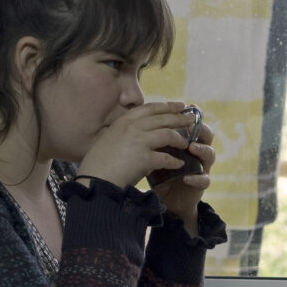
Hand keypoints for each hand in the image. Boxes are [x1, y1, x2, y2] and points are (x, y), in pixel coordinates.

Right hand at [77, 102, 199, 187]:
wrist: (94, 181)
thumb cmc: (100, 163)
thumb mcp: (110, 138)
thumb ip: (126, 131)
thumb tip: (144, 129)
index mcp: (123, 121)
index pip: (150, 108)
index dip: (167, 106)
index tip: (180, 105)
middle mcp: (131, 127)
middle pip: (162, 118)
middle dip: (180, 118)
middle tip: (192, 120)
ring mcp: (137, 141)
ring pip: (168, 134)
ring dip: (179, 140)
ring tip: (186, 145)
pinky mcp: (143, 158)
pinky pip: (166, 157)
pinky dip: (174, 161)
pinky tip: (179, 164)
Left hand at [149, 116, 216, 226]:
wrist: (167, 199)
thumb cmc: (161, 172)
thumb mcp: (156, 153)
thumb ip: (155, 139)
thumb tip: (141, 119)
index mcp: (187, 141)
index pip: (192, 124)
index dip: (190, 116)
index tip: (185, 107)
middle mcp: (198, 152)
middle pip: (206, 136)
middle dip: (200, 129)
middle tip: (191, 125)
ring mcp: (202, 168)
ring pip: (210, 155)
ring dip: (202, 150)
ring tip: (192, 148)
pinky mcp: (201, 184)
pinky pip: (204, 180)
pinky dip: (197, 178)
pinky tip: (187, 178)